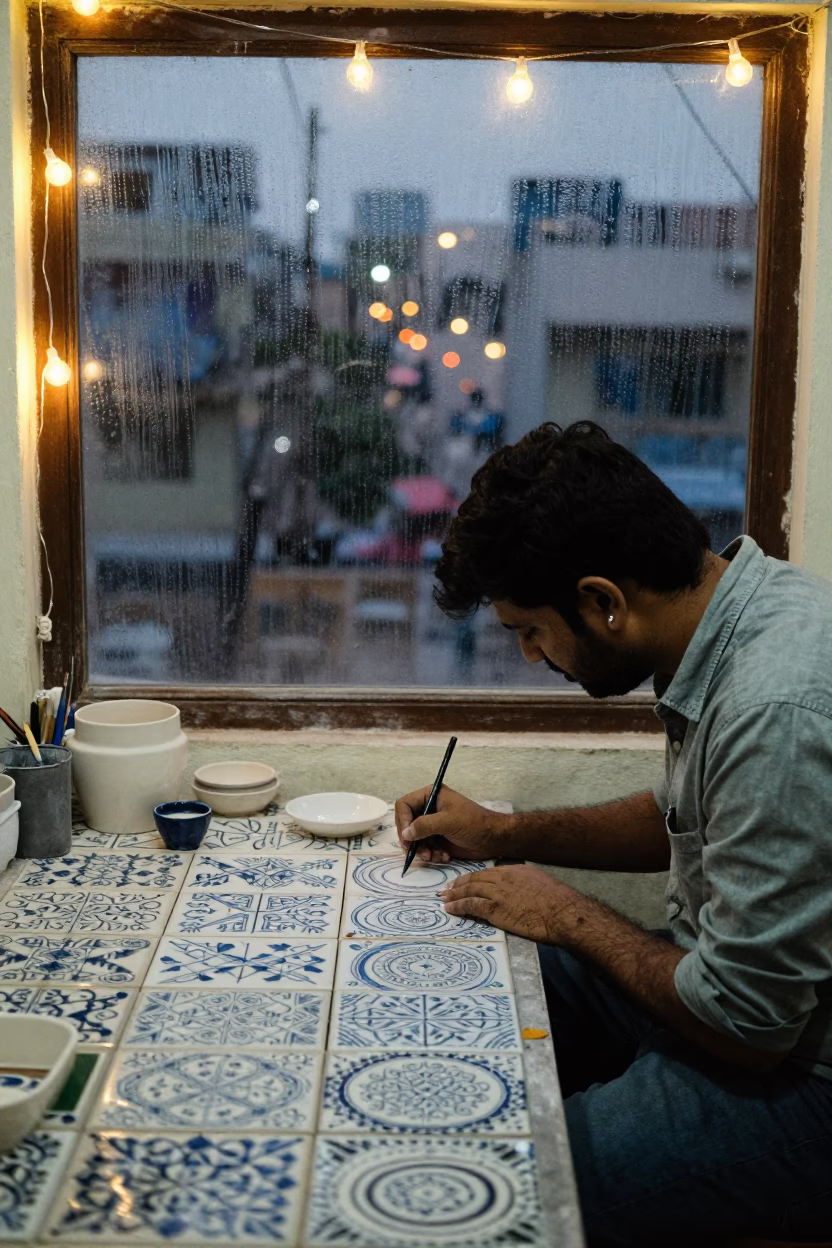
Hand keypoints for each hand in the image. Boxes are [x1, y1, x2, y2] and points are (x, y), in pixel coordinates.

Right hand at [395, 784, 510, 862]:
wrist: (493, 839)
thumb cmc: (474, 823)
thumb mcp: (448, 821)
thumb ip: (425, 825)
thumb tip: (405, 834)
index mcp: (431, 795)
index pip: (404, 805)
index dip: (403, 820)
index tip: (407, 836)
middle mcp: (428, 808)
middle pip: (406, 823)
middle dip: (411, 839)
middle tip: (413, 851)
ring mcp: (432, 824)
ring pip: (413, 839)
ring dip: (421, 850)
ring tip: (432, 856)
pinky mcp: (437, 838)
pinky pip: (424, 847)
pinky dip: (430, 854)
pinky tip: (443, 857)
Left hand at [440, 864, 577, 941]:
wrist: (564, 913)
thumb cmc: (559, 903)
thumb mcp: (541, 884)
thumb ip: (526, 885)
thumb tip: (520, 893)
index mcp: (516, 870)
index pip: (488, 872)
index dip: (474, 877)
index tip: (465, 881)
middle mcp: (505, 878)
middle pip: (475, 878)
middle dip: (459, 883)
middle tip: (447, 888)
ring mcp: (499, 893)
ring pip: (470, 890)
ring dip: (454, 894)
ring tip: (444, 898)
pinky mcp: (497, 909)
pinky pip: (471, 905)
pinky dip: (458, 906)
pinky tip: (450, 908)